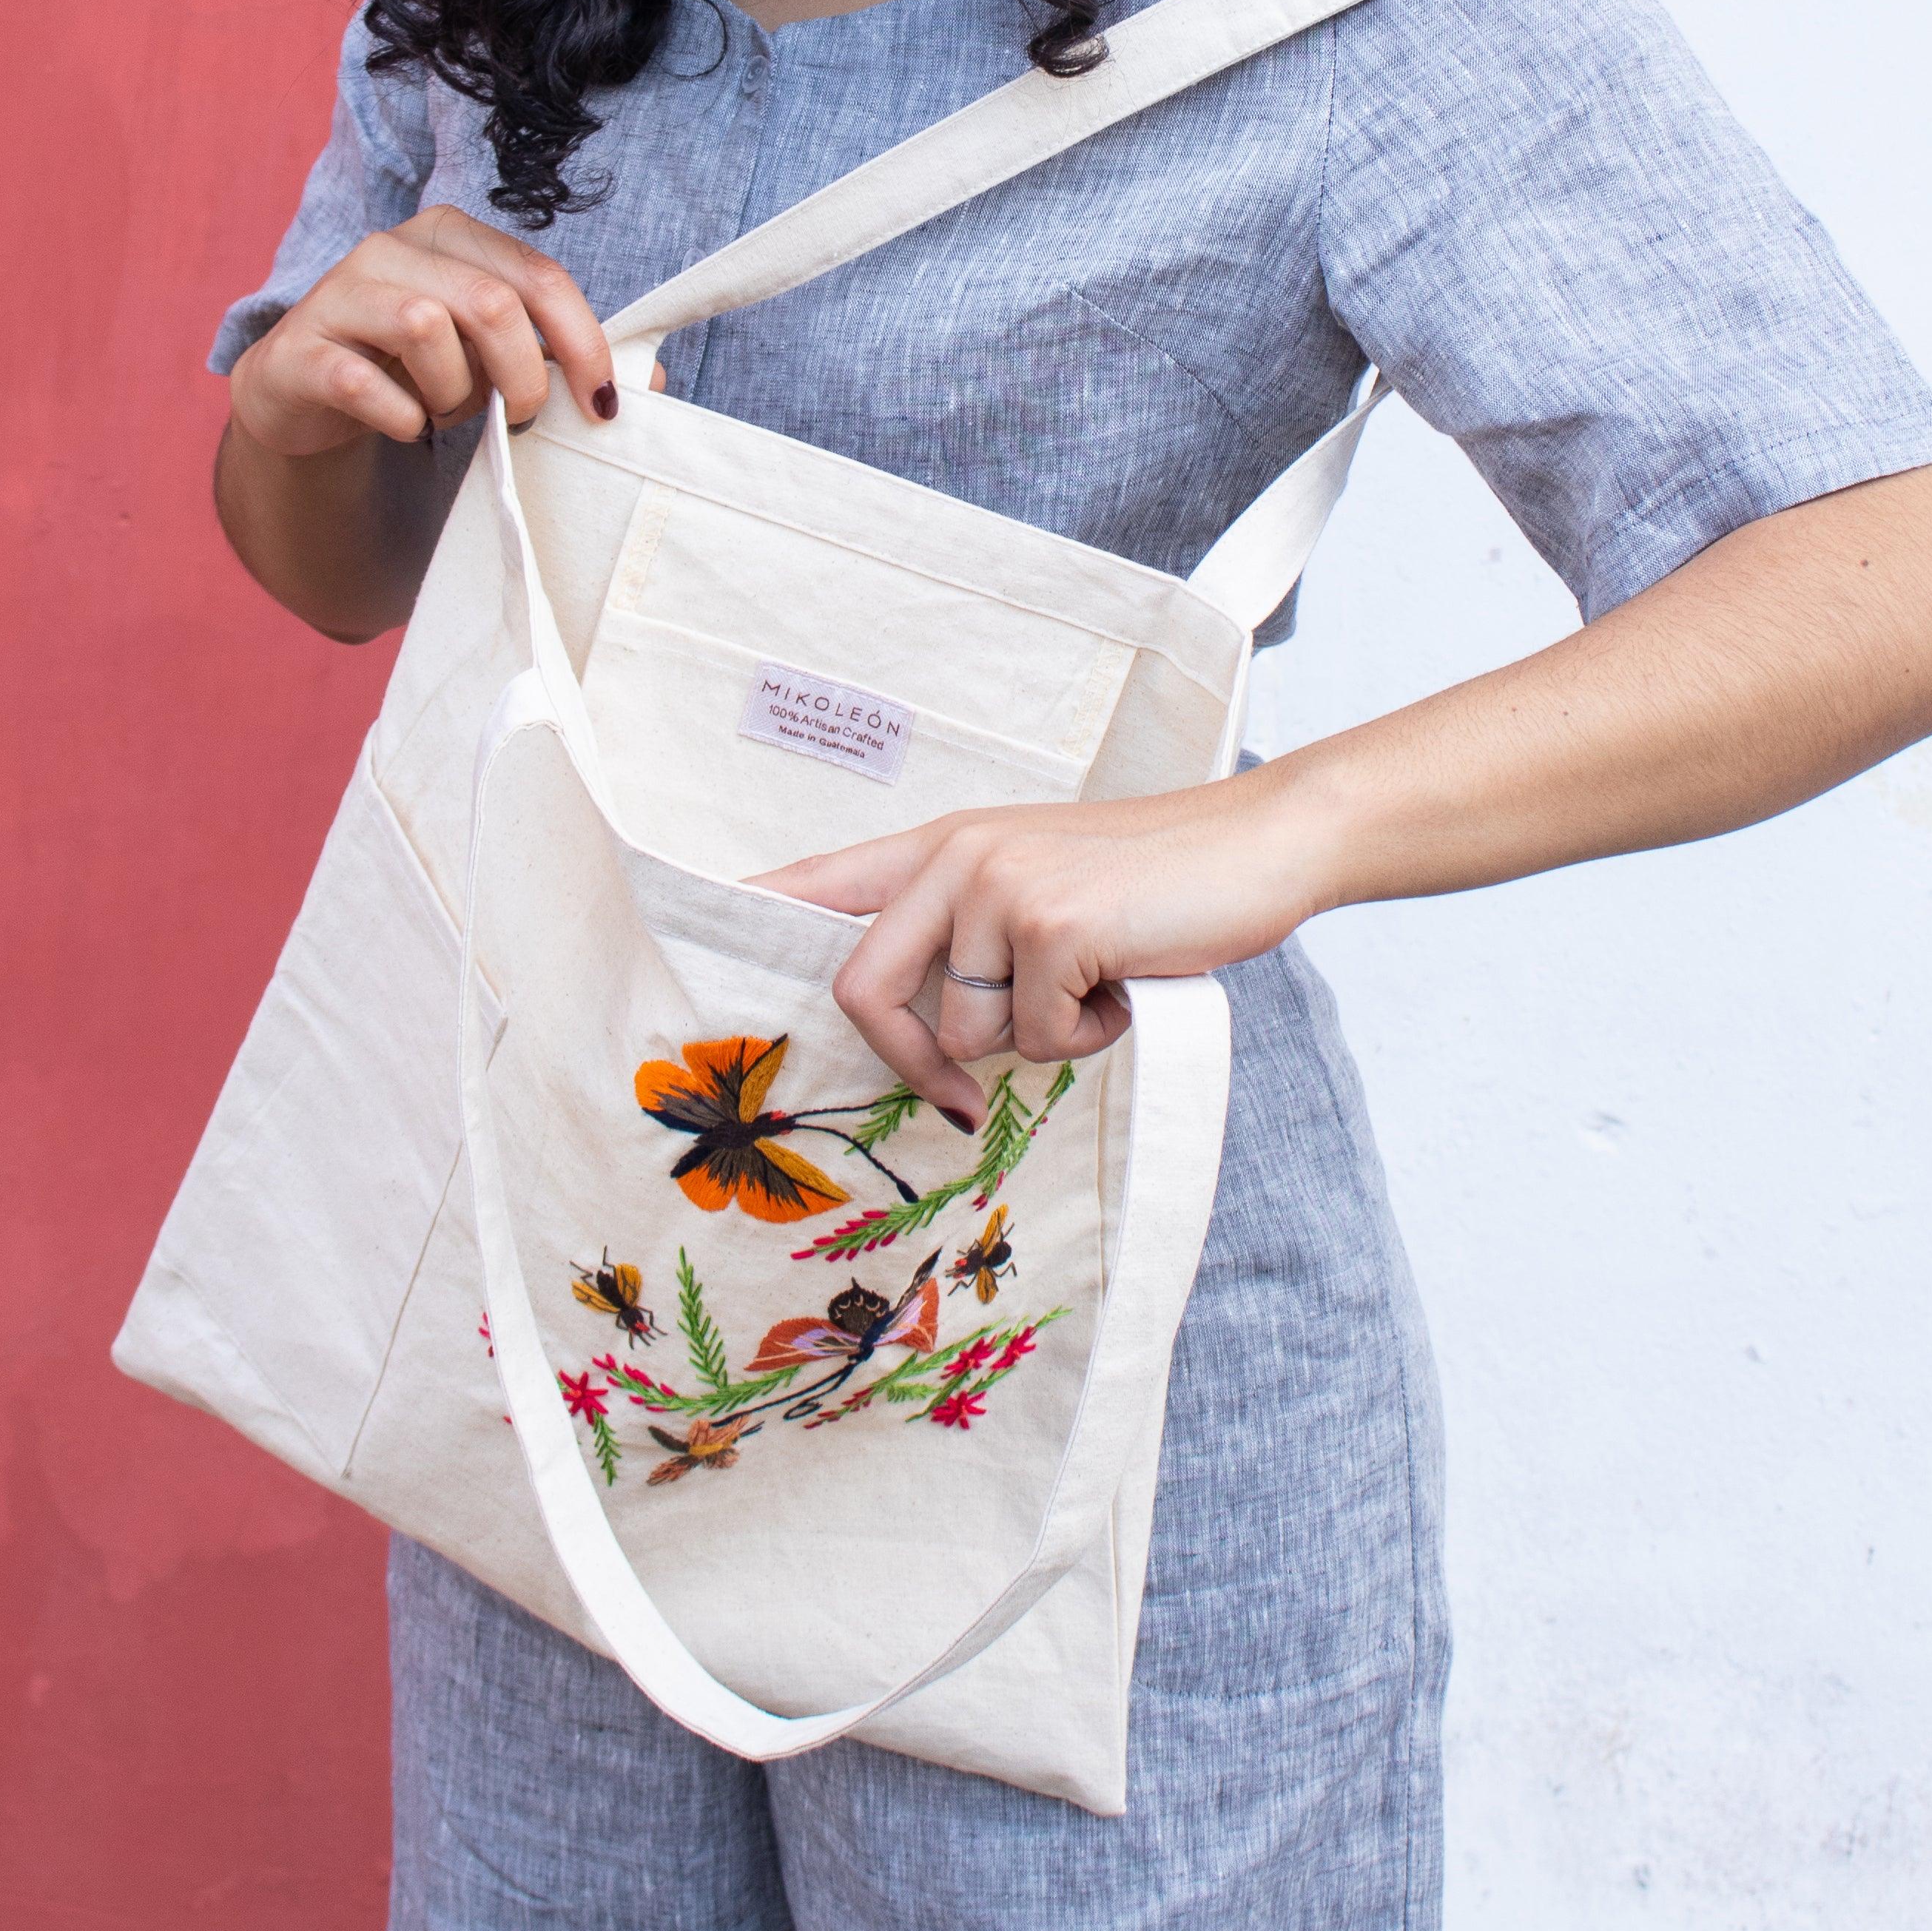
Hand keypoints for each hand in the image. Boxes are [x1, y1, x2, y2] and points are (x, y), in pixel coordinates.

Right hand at [227, 207, 620, 457]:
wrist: (307, 396)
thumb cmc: (414, 368)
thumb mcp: (492, 356)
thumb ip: (561, 357)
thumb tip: (650, 385)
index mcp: (451, 236)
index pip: (540, 277)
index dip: (583, 343)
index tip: (604, 404)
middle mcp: (393, 248)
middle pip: (491, 303)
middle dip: (523, 376)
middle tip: (523, 417)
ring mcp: (340, 294)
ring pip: (427, 330)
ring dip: (454, 392)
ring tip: (443, 408)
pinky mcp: (299, 349)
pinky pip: (363, 383)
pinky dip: (400, 417)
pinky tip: (404, 424)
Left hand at [756, 770, 1346, 1122]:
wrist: (1258, 843)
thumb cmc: (1152, 888)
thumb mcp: (1043, 895)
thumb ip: (971, 943)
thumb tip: (927, 1046)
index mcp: (943, 847)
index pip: (814, 878)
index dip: (742, 909)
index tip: (674, 923)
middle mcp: (956, 856)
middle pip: (860, 986)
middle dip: (914, 1056)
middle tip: (959, 1087)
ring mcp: (1000, 885)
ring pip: (960, 1031)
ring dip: (1033, 1038)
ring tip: (1093, 985)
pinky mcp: (1051, 924)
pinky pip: (1034, 1037)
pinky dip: (1087, 1036)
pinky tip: (1125, 982)